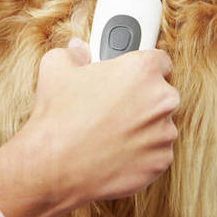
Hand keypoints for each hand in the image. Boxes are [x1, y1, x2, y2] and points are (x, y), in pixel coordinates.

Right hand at [0, 38, 179, 216]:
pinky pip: (156, 154)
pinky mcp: (160, 163)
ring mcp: (164, 134)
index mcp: (142, 70)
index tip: (134, 77)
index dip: (145, 68)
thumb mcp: (56, 68)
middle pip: (162, 94)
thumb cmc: (57, 116)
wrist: (52, 166)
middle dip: (143, 99)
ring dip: (143, 128)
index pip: (161, 60)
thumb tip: (78, 50)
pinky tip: (114, 153)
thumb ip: (75, 53)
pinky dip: (141, 154)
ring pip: (160, 126)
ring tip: (110, 133)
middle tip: (115, 107)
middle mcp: (161, 100)